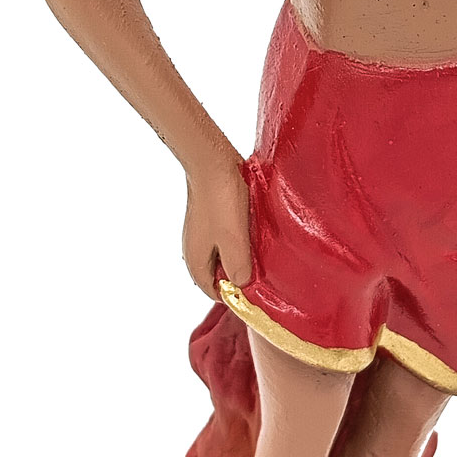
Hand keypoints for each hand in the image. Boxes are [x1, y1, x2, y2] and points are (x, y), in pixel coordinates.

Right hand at [183, 156, 252, 298]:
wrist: (212, 162)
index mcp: (195, 261)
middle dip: (239, 275)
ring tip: (259, 249)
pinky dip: (239, 240)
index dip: (235, 295)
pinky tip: (252, 231)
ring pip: (223, 255)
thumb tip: (242, 284)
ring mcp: (202, 233)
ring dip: (241, 255)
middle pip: (218, 274)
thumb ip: (238, 268)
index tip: (255, 289)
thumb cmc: (221, 200)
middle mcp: (194, 249)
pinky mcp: (211, 218)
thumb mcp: (234, 241)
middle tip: (262, 269)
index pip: (214, 292)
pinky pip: (226, 238)